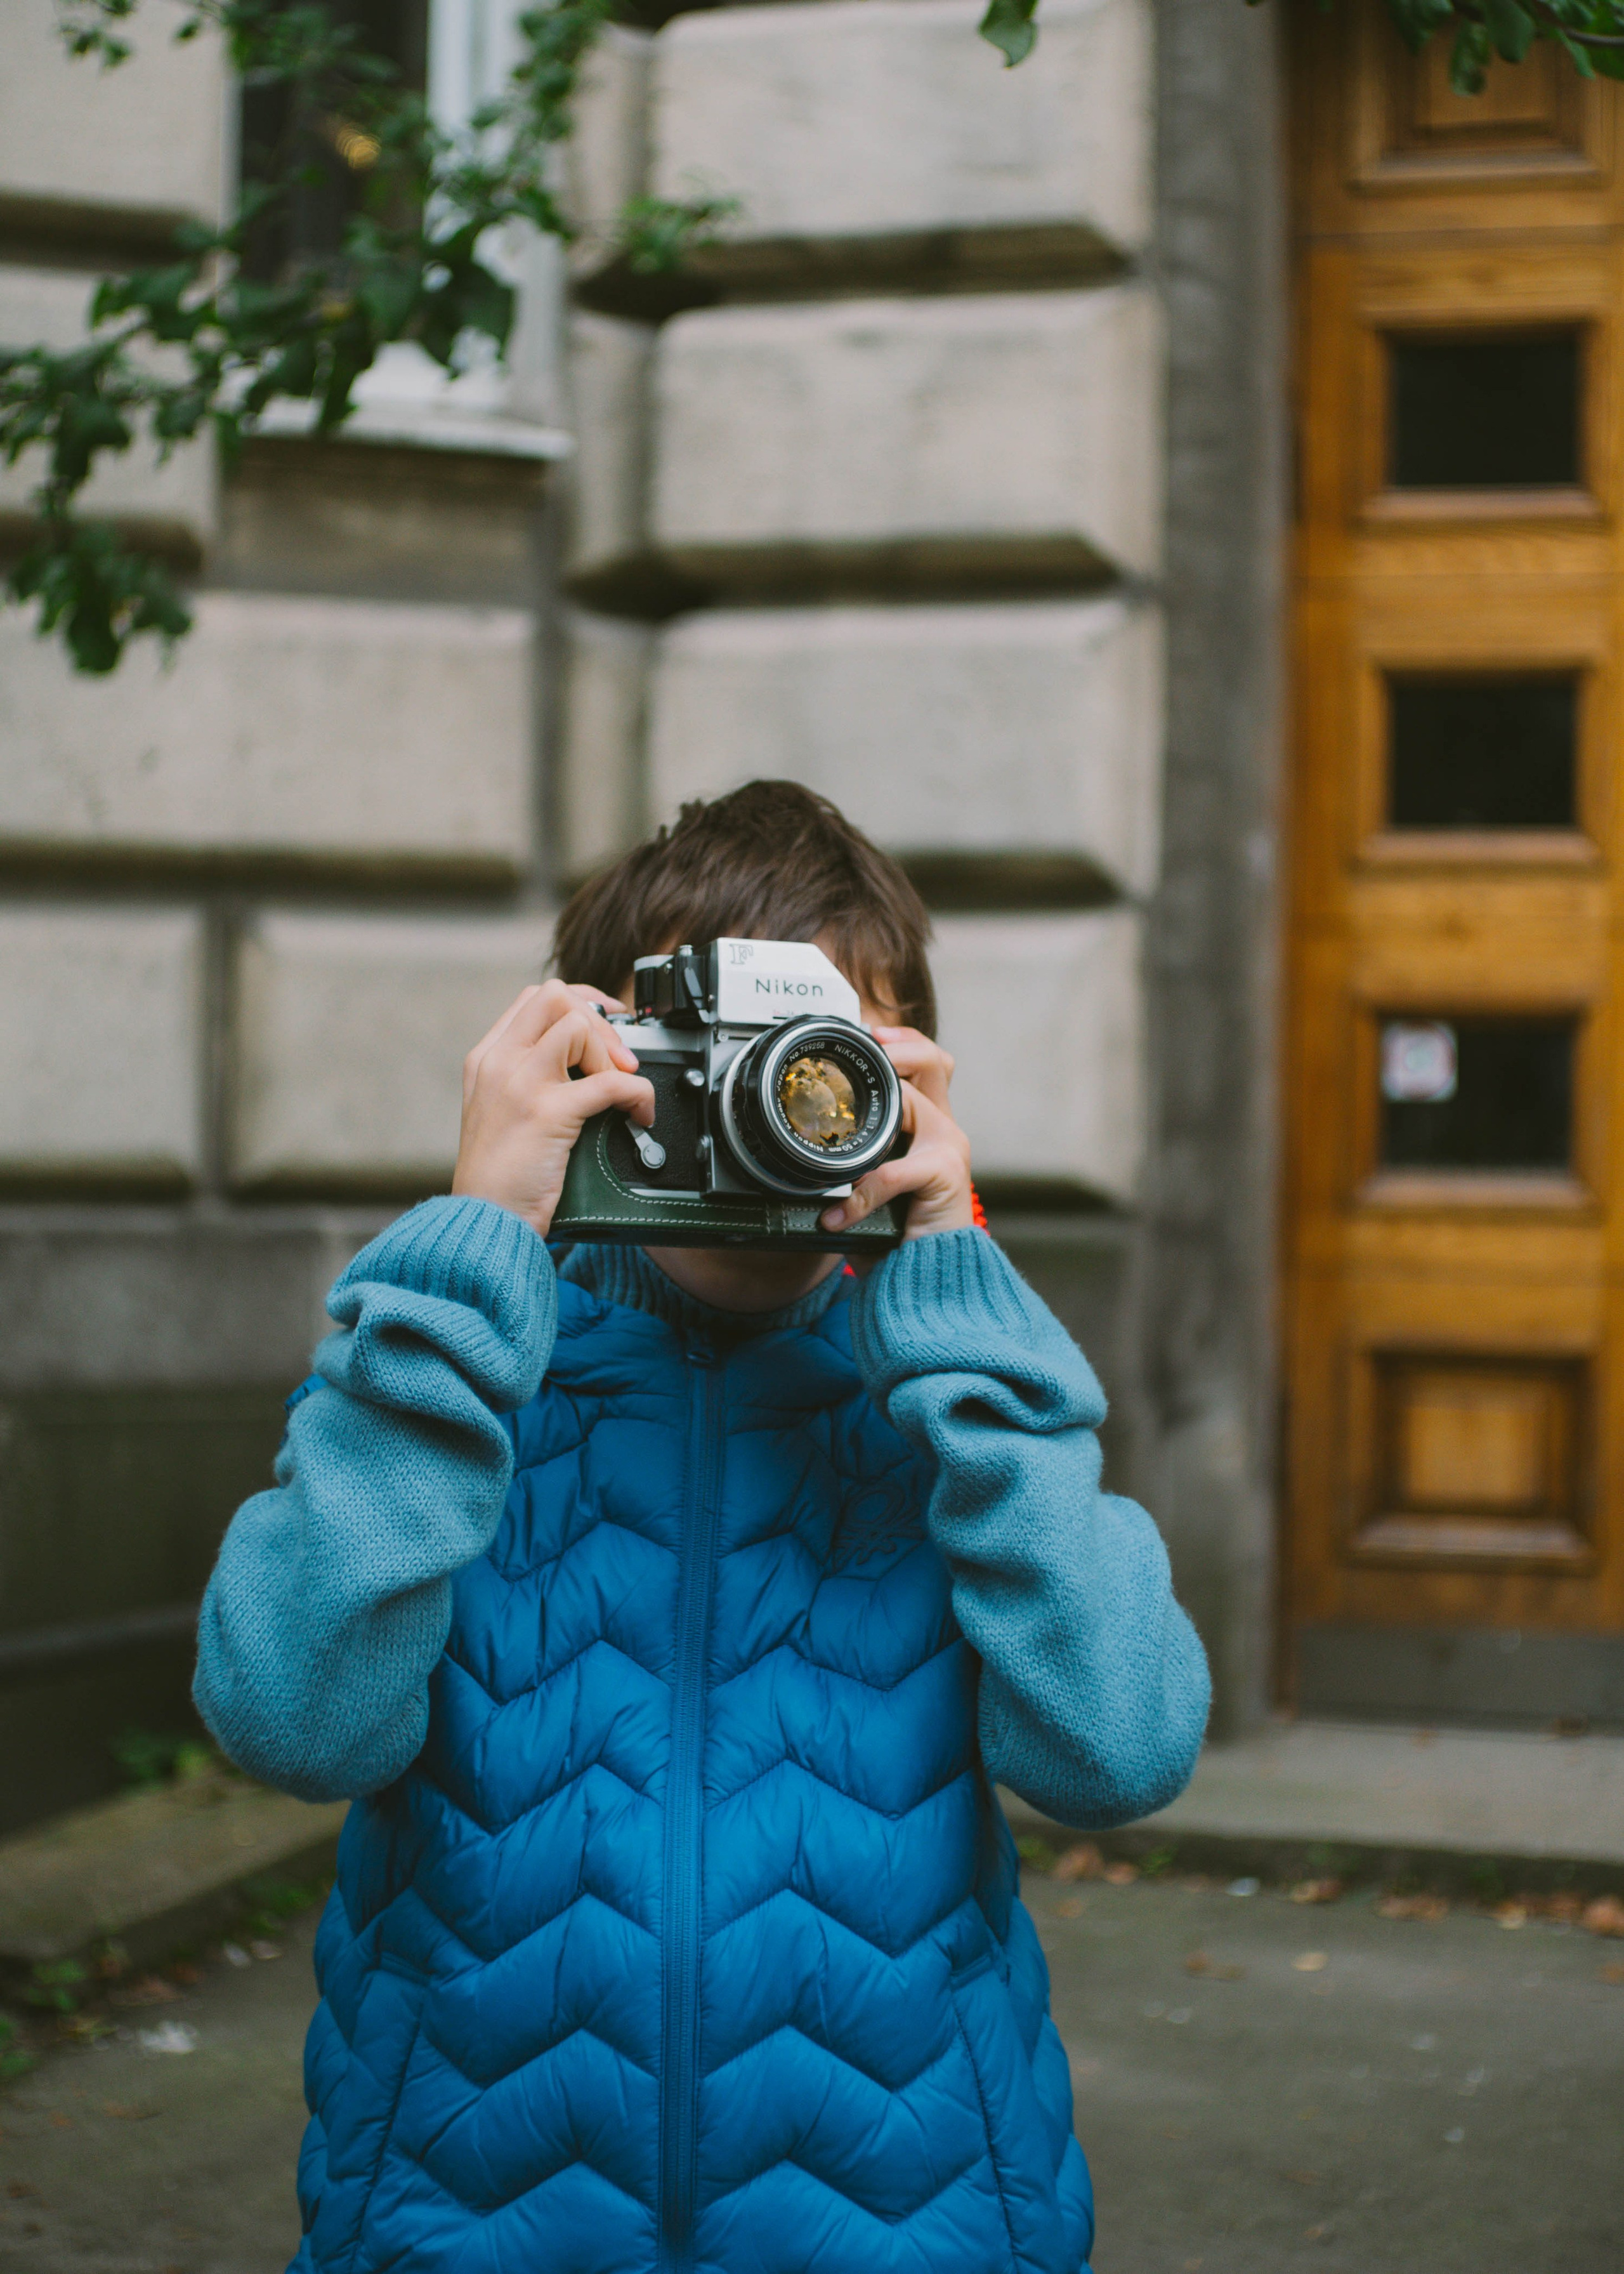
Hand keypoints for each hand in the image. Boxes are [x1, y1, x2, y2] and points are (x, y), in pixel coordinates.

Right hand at [452, 982, 654, 1238]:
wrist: (486, 1219)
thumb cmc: (500, 1177)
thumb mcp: (501, 1112)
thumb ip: (529, 1078)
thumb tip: (584, 1059)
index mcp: (487, 1058)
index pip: (536, 998)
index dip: (580, 1002)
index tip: (607, 1024)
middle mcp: (499, 1062)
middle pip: (555, 997)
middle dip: (598, 1019)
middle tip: (619, 1057)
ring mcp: (521, 1084)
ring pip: (577, 1025)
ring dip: (611, 1053)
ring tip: (619, 1087)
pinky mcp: (547, 1112)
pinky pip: (610, 1080)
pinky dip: (638, 1092)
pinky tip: (639, 1112)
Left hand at [819, 1027, 973, 1245]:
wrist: (924, 1278)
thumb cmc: (892, 1232)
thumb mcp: (865, 1184)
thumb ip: (849, 1155)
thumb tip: (801, 1139)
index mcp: (924, 1124)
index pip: (921, 1062)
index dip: (892, 1041)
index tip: (856, 1030)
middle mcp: (941, 1128)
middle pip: (933, 1060)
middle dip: (898, 1046)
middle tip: (864, 1049)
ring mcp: (948, 1148)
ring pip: (913, 1100)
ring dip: (873, 1113)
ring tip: (844, 1125)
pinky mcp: (945, 1174)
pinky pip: (891, 1171)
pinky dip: (859, 1195)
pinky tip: (837, 1214)